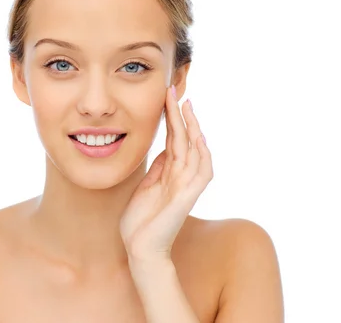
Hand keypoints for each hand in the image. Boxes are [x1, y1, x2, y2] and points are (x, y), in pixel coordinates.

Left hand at [120, 86, 213, 262]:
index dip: (173, 119)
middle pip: (186, 140)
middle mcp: (181, 177)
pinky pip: (201, 173)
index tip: (168, 97)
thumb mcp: (147, 185)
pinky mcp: (185, 198)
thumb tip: (164, 148)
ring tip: (186, 107)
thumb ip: (159, 168)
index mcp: (170, 173)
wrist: (139, 248)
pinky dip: (202, 156)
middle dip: (182, 116)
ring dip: (193, 129)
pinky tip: (199, 139)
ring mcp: (186, 187)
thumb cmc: (141, 221)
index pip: (175, 139)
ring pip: (196, 152)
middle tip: (176, 92)